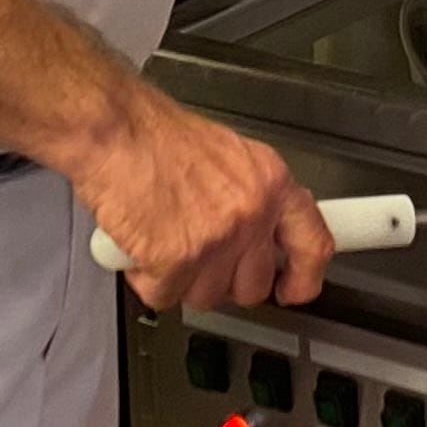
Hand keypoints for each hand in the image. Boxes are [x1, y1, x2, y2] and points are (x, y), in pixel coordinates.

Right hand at [63, 87, 333, 311]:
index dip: (305, 278)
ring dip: (179, 280)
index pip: (313, 244)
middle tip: (197, 257)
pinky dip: (146, 279)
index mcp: (270, 182)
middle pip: (253, 286)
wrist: (114, 129)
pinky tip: (140, 246)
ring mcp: (217, 239)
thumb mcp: (227, 156)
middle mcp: (252, 212)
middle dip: (221, 281)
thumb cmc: (156, 136)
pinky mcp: (178, 259)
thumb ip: (249, 197)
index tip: (292, 289)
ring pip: (207, 296)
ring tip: (160, 238)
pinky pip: (165, 295)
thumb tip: (257, 234)